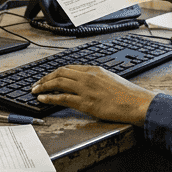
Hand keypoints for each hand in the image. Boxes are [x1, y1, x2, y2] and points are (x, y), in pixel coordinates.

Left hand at [31, 65, 156, 124]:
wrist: (136, 103)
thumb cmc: (127, 94)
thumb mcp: (110, 79)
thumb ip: (96, 79)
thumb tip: (85, 83)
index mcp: (94, 70)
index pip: (68, 68)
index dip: (54, 73)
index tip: (47, 77)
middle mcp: (88, 77)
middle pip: (60, 73)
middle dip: (45, 78)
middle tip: (36, 84)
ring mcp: (86, 89)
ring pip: (58, 83)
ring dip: (43, 86)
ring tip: (35, 91)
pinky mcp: (86, 103)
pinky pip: (62, 98)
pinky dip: (49, 98)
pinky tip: (42, 99)